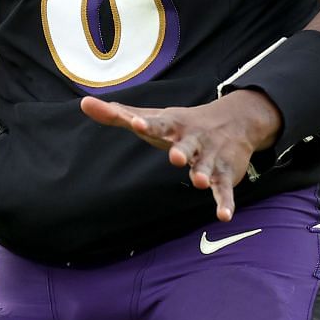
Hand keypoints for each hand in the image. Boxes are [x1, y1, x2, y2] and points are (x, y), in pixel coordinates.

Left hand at [81, 90, 280, 221]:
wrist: (235, 120)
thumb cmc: (182, 123)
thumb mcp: (153, 117)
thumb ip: (118, 115)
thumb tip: (84, 103)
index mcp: (174, 125)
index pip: (159, 124)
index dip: (148, 125)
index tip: (136, 124)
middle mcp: (194, 140)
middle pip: (187, 146)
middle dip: (182, 151)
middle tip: (175, 157)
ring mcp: (211, 157)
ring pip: (207, 166)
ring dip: (203, 174)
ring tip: (198, 182)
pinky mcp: (225, 173)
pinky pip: (224, 189)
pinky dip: (225, 202)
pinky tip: (224, 216)